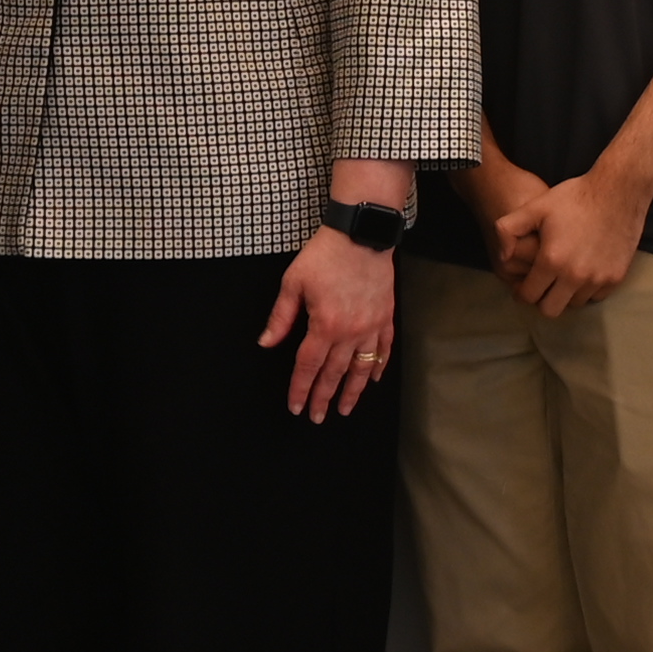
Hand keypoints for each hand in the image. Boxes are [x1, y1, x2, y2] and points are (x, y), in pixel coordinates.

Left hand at [259, 227, 396, 419]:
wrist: (360, 234)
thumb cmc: (324, 255)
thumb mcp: (293, 282)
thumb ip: (280, 317)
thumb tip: (266, 343)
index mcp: (324, 325)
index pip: (308, 366)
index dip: (300, 389)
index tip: (296, 407)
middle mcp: (349, 332)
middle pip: (334, 373)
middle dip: (324, 398)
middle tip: (317, 417)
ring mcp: (371, 326)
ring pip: (361, 368)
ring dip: (352, 391)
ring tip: (345, 408)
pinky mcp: (386, 316)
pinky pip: (383, 348)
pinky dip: (378, 366)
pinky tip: (373, 379)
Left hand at [488, 150, 650, 316]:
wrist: (618, 190)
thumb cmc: (574, 197)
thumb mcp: (536, 206)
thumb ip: (508, 229)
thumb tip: (503, 256)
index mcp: (552, 260)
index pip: (529, 295)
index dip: (521, 294)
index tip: (522, 288)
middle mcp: (575, 276)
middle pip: (551, 309)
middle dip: (541, 300)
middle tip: (541, 285)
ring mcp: (598, 279)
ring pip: (574, 304)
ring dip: (565, 294)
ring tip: (561, 277)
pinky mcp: (616, 277)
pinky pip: (596, 296)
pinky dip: (587, 289)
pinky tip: (582, 272)